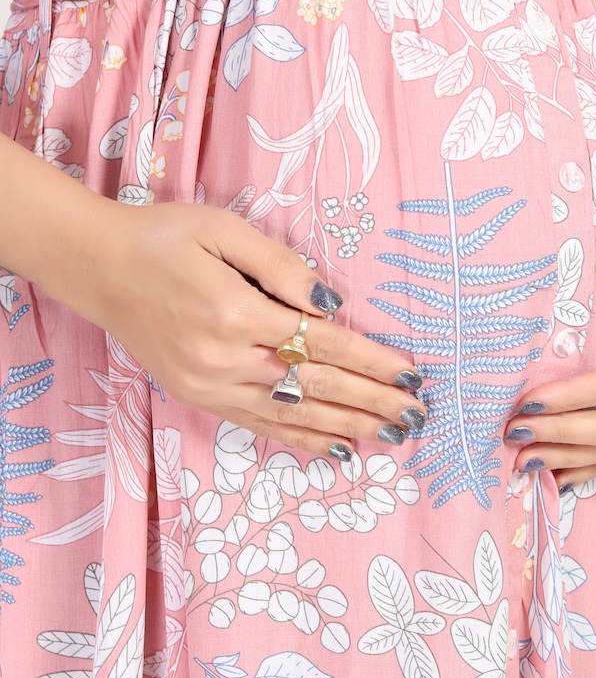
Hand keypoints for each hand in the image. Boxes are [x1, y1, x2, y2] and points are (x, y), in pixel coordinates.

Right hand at [53, 199, 425, 460]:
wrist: (98, 267)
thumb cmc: (163, 238)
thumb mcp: (223, 229)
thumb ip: (281, 266)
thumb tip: (332, 303)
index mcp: (236, 312)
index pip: (322, 344)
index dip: (371, 362)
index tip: (410, 374)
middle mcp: (226, 359)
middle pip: (316, 386)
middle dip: (371, 402)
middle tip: (416, 416)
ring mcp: (210, 386)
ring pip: (292, 414)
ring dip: (345, 428)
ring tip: (389, 438)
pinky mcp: (199, 397)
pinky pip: (259, 425)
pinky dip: (300, 439)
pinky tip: (333, 449)